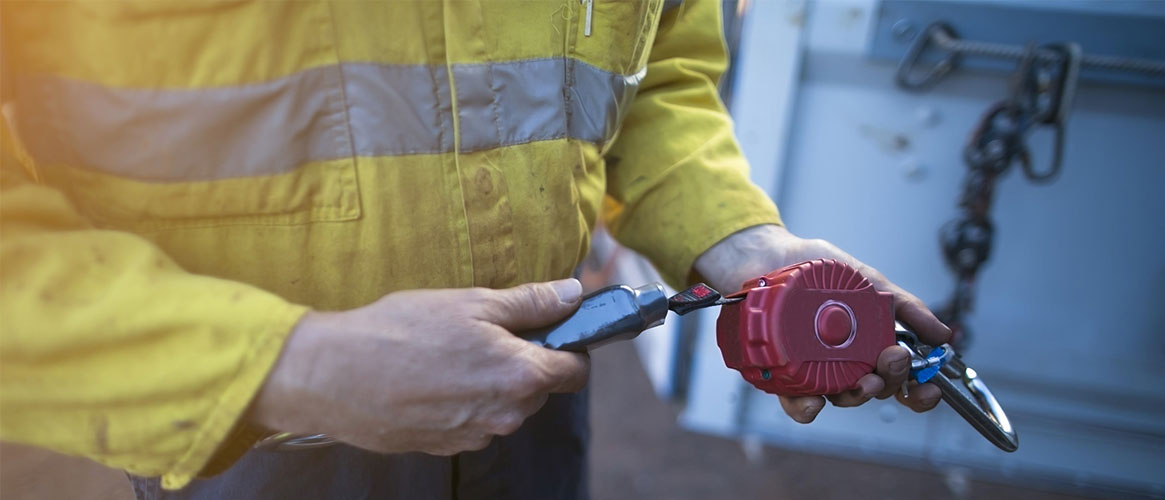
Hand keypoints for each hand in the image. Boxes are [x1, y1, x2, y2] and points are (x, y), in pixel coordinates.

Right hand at [249, 279, 588, 454]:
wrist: (334, 376)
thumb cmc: (400, 332)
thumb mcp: (471, 302)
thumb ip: (530, 302)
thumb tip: (572, 294)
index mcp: (520, 376)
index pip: (575, 371)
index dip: (569, 346)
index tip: (550, 330)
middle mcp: (505, 415)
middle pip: (539, 389)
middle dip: (524, 362)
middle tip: (484, 332)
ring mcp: (474, 436)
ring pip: (504, 407)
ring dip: (490, 382)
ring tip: (448, 354)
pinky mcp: (445, 447)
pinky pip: (471, 422)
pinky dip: (461, 401)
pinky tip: (430, 378)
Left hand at [694, 225, 950, 422]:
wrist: (765, 254)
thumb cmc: (814, 267)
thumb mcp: (869, 280)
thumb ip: (905, 306)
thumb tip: (943, 334)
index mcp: (869, 345)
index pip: (900, 380)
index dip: (919, 392)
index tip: (931, 389)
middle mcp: (844, 362)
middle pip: (876, 389)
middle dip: (891, 381)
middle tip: (893, 358)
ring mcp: (814, 369)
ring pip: (840, 398)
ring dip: (857, 396)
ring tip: (865, 379)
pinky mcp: (781, 372)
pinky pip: (795, 401)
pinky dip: (806, 407)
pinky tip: (814, 401)